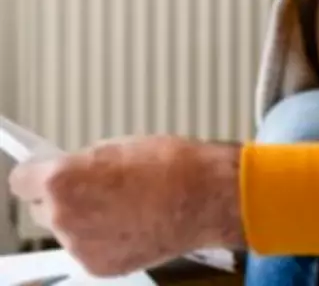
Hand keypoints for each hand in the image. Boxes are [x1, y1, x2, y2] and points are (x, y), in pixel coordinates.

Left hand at [9, 136, 243, 277]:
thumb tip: (72, 174)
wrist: (203, 196)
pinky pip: (89, 248)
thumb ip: (84, 164)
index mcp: (63, 180)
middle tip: (96, 187)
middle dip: (63, 199)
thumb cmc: (170, 164)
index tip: (45, 173)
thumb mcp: (119, 146)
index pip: (21, 180)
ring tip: (124, 204)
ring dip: (85, 219)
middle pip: (43, 209)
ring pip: (67, 230)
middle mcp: (63, 216)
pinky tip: (132, 222)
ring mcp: (79, 246)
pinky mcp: (98, 266)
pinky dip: (103, 238)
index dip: (38, 174)